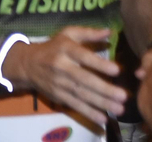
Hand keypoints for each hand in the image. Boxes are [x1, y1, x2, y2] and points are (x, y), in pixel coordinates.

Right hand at [6, 27, 125, 124]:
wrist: (27, 64)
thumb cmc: (53, 47)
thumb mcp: (67, 34)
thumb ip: (88, 33)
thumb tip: (110, 32)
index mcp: (65, 49)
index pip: (83, 56)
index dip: (99, 64)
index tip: (117, 71)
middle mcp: (61, 66)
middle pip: (84, 79)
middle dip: (104, 89)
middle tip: (123, 96)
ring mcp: (59, 83)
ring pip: (81, 94)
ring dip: (101, 103)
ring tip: (119, 109)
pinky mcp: (58, 95)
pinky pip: (74, 105)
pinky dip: (88, 113)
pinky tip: (103, 118)